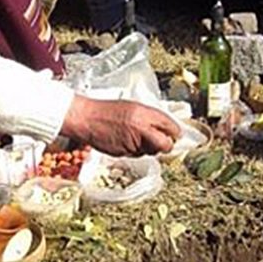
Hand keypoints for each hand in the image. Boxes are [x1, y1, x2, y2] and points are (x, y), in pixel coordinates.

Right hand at [61, 96, 180, 155]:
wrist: (87, 119)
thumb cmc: (108, 110)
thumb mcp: (133, 107)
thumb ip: (150, 117)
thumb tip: (166, 129)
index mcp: (145, 114)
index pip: (171, 126)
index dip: (175, 132)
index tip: (175, 134)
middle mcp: (141, 129)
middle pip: (165, 145)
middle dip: (166, 145)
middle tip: (163, 141)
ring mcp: (133, 143)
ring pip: (151, 151)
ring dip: (149, 148)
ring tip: (137, 137)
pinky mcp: (125, 153)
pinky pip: (137, 154)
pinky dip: (136, 150)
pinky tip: (126, 140)